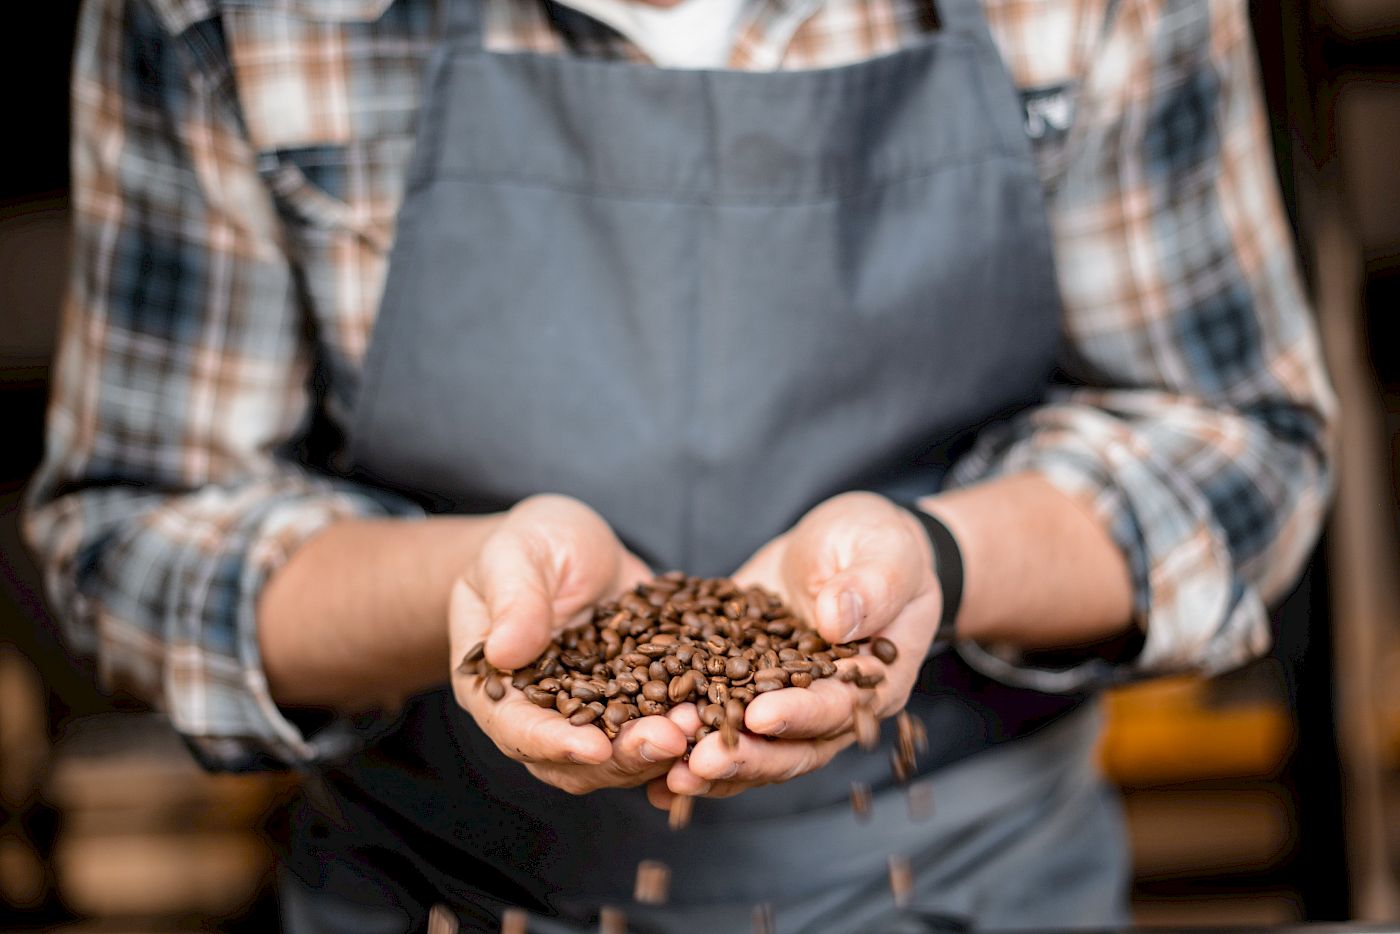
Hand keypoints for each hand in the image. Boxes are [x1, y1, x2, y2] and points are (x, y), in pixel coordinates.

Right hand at [449, 495, 689, 793]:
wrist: (570, 541)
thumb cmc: (529, 543)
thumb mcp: (516, 556)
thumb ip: (513, 600)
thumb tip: (505, 652)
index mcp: (498, 688)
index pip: (518, 729)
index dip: (555, 743)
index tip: (596, 748)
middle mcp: (544, 715)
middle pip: (577, 759)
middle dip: (625, 755)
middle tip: (672, 739)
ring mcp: (594, 713)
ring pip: (623, 753)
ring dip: (663, 747)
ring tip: (702, 723)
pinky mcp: (635, 700)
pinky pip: (660, 724)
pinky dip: (689, 724)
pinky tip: (721, 711)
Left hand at [652, 492, 941, 803]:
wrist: (849, 545)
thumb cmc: (880, 546)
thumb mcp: (885, 555)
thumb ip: (871, 587)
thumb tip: (838, 618)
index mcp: (872, 682)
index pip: (835, 707)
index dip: (799, 714)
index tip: (760, 714)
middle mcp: (828, 707)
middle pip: (788, 749)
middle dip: (743, 756)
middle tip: (698, 762)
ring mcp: (784, 704)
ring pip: (749, 747)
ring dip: (709, 764)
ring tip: (667, 774)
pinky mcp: (744, 689)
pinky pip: (717, 724)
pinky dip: (686, 749)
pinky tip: (647, 772)